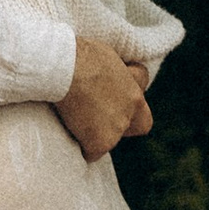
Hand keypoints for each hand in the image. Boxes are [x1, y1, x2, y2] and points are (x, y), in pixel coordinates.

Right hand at [56, 45, 152, 161]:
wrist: (65, 68)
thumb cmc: (78, 55)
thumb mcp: (106, 57)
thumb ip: (113, 73)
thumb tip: (103, 74)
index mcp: (134, 88)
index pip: (142, 95)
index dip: (129, 98)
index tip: (112, 95)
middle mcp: (131, 110)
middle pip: (141, 124)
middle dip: (128, 124)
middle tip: (103, 117)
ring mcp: (117, 128)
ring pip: (112, 139)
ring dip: (97, 133)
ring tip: (75, 118)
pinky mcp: (100, 142)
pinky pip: (91, 153)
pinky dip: (81, 147)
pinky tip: (69, 133)